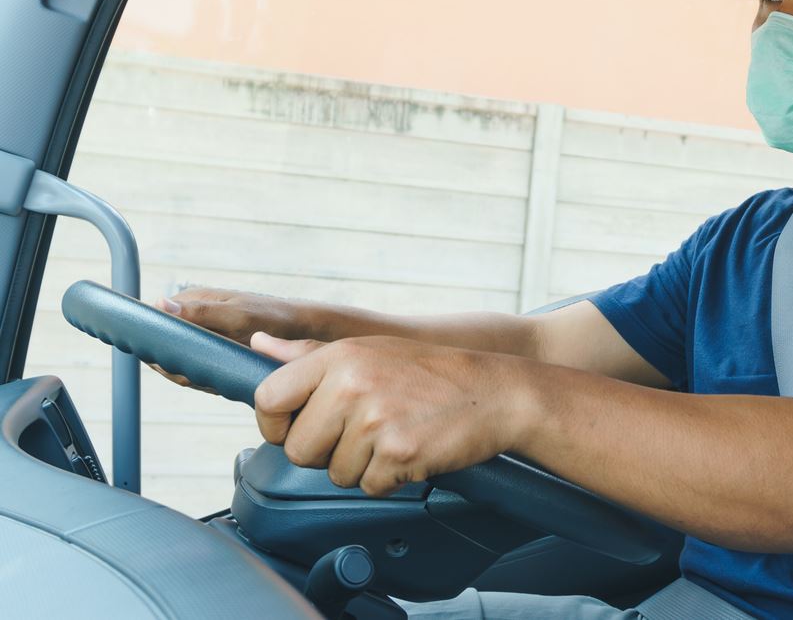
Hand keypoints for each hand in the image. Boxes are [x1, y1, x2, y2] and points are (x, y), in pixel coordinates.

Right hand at [147, 287, 321, 390]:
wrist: (304, 331)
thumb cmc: (273, 317)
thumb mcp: (237, 316)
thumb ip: (200, 312)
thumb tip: (159, 304)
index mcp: (191, 300)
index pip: (153, 322)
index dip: (155, 344)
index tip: (172, 362)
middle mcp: (192, 317)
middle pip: (163, 348)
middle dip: (178, 366)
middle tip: (206, 374)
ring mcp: (201, 335)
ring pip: (179, 363)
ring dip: (194, 375)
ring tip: (219, 378)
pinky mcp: (212, 351)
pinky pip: (197, 369)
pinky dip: (207, 379)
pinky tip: (223, 383)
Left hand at [251, 334, 537, 496]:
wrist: (496, 392)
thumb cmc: (431, 373)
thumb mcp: (369, 350)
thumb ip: (309, 354)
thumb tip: (258, 344)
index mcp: (339, 356)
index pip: (268, 399)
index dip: (278, 423)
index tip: (301, 427)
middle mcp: (351, 384)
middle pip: (298, 448)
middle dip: (325, 453)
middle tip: (364, 433)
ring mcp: (375, 419)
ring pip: (335, 473)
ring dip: (362, 467)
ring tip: (394, 436)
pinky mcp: (398, 452)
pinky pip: (369, 486)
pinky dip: (389, 478)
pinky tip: (412, 450)